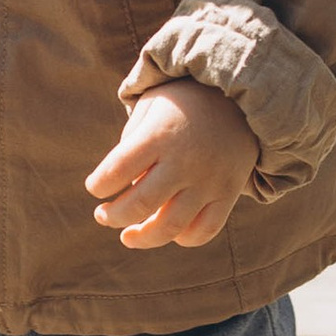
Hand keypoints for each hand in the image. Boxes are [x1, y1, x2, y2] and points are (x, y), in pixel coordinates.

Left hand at [85, 77, 257, 250]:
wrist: (240, 97)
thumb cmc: (183, 104)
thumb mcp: (151, 107)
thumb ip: (132, 144)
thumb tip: (122, 188)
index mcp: (160, 134)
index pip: (116, 170)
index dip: (98, 185)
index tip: (95, 187)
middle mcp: (185, 160)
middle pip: (141, 204)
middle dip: (113, 216)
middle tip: (102, 215)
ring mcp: (209, 180)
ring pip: (171, 226)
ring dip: (143, 238)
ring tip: (128, 237)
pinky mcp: (229, 193)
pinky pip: (205, 230)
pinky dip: (183, 238)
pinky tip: (168, 232)